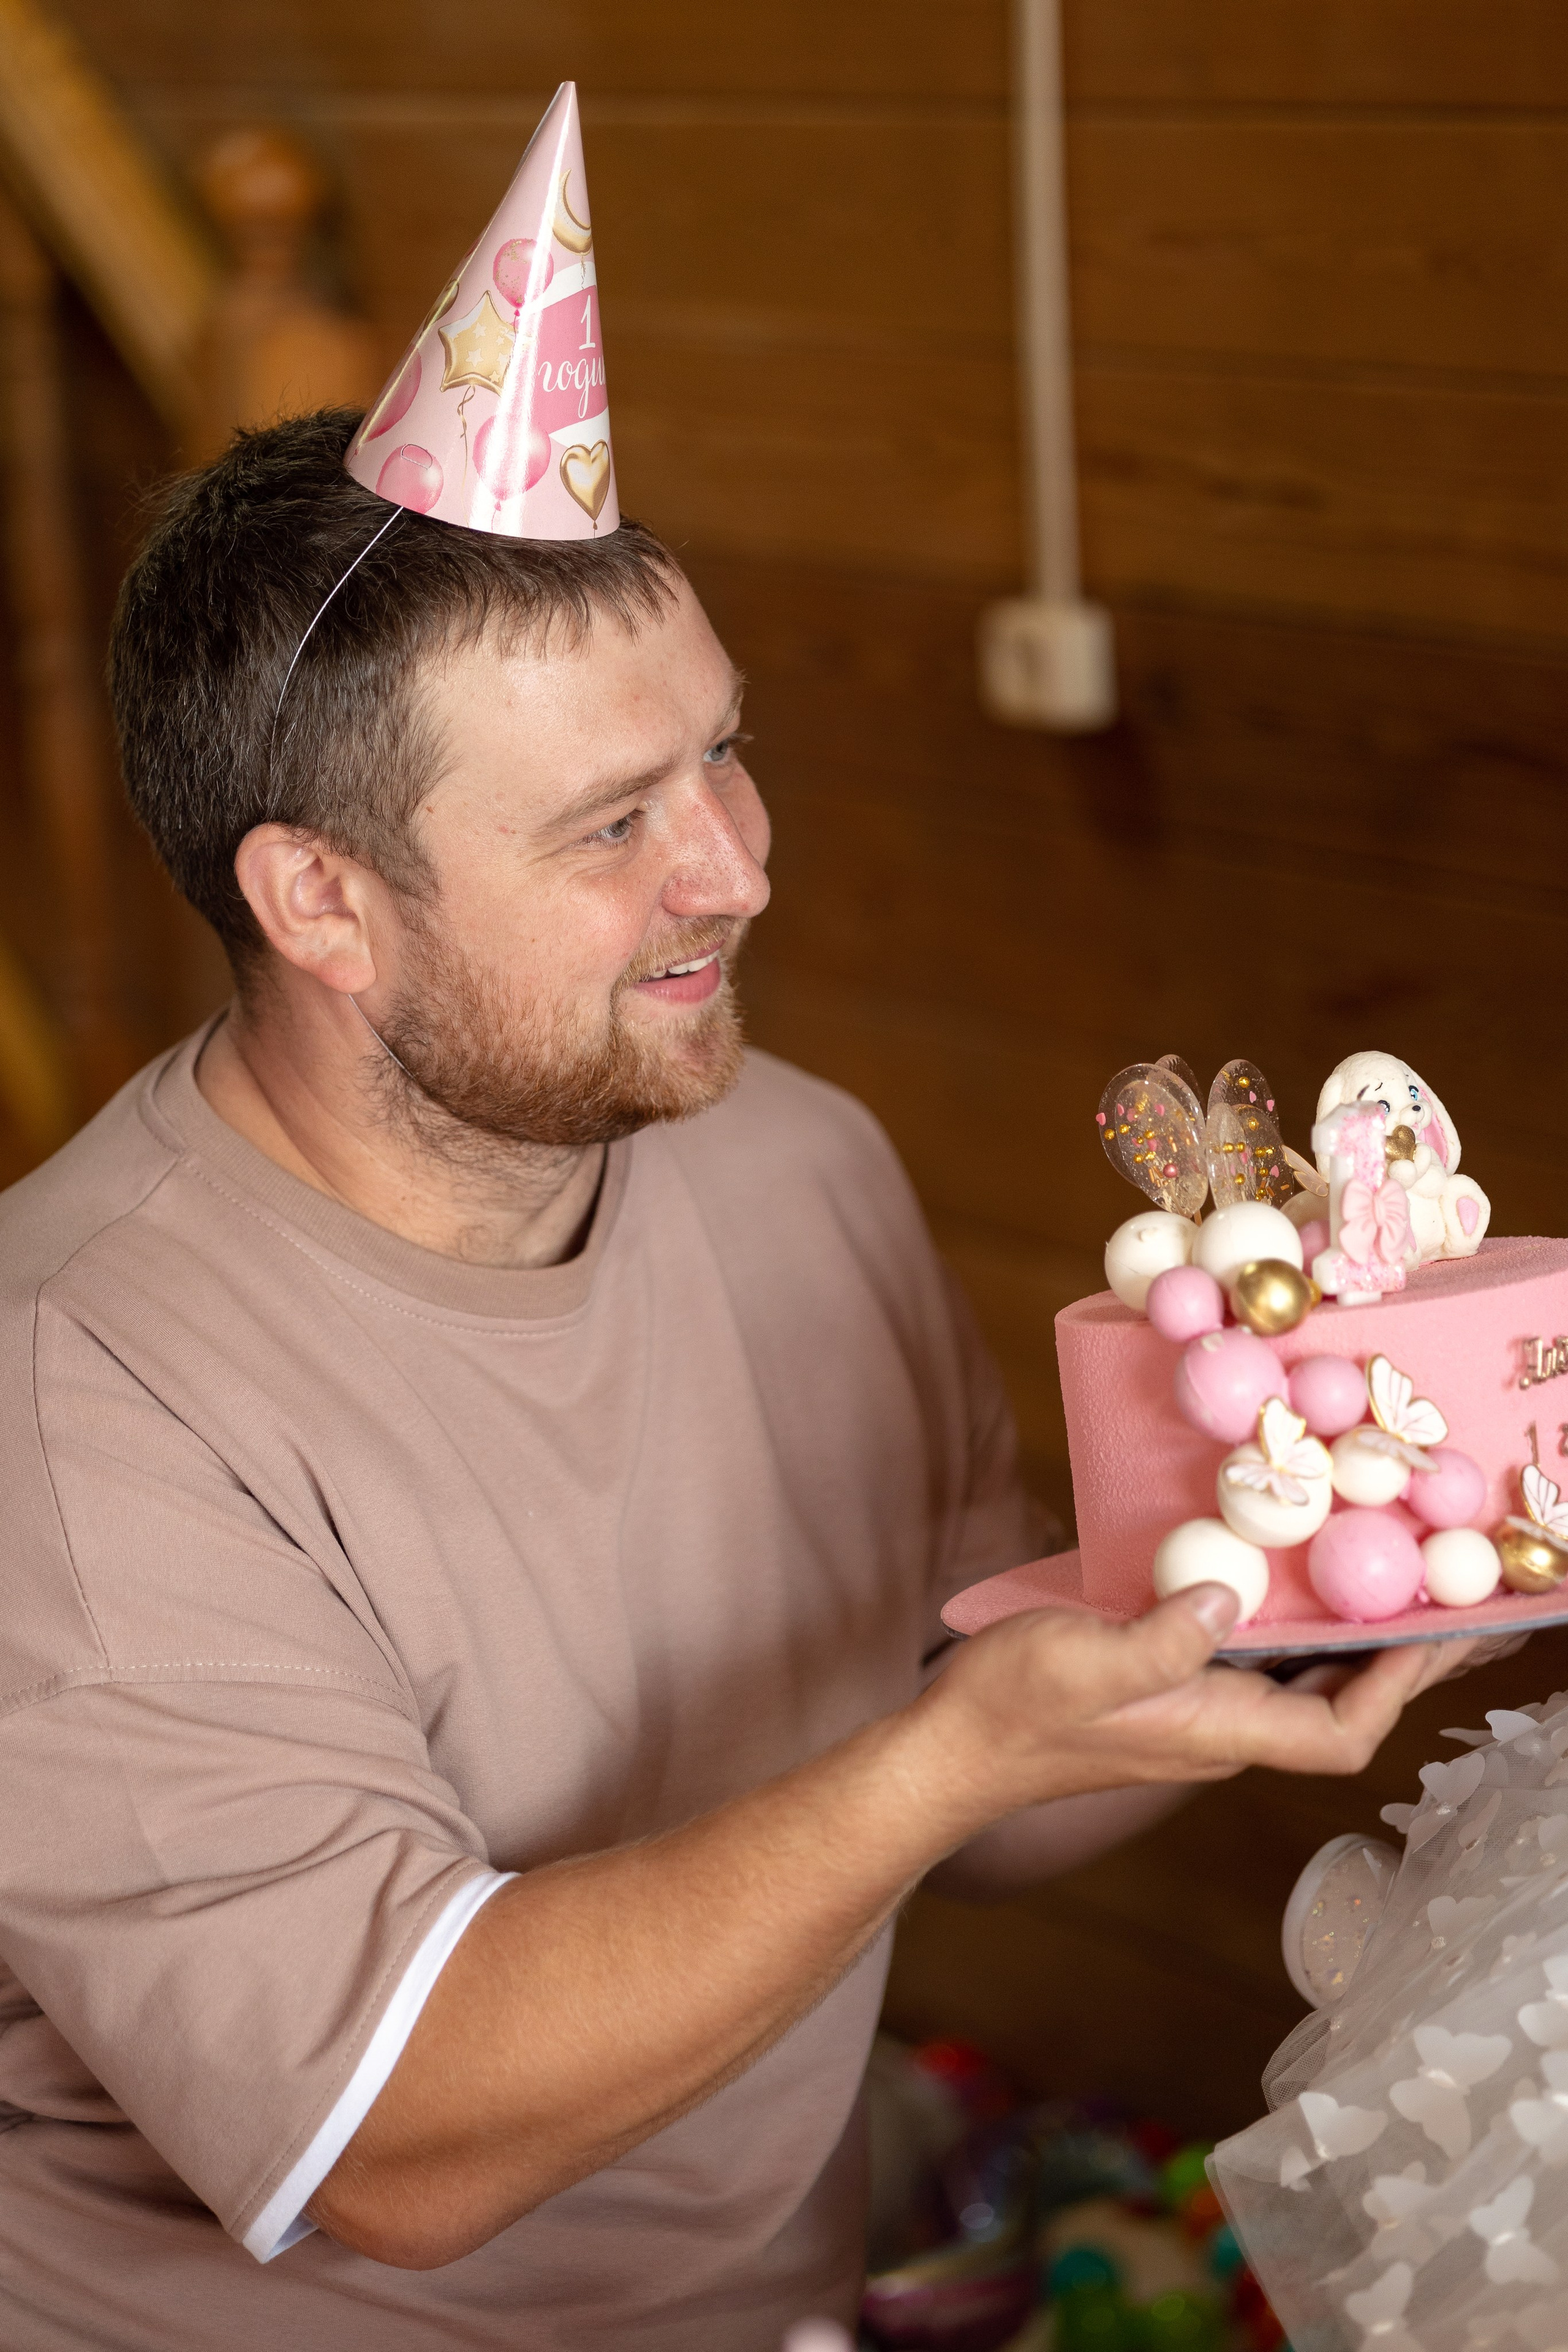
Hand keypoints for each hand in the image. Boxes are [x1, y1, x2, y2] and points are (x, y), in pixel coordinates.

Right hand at [916, 1586, 1448, 1838]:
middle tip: (1473, 1605)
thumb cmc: (1010, 1711)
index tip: (1434, 1629)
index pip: (1340, 1733)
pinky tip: (1307, 1580)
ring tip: (1416, 1586)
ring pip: (1312, 1682)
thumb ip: (1161, 1637)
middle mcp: (1224, 1728)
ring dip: (1368, 1640)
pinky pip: (1268, 1660)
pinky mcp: (1176, 1686)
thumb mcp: (1082, 1661)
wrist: (952, 1749)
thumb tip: (1230, 1599)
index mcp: (1216, 1732)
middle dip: (1412, 1662)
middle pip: (1346, 1707)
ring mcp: (1201, 1710)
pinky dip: (1305, 1625)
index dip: (1396, 1689)